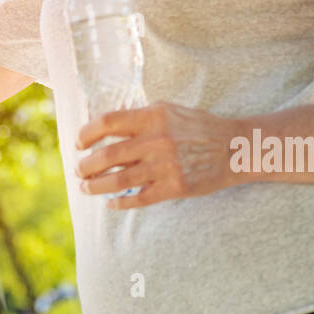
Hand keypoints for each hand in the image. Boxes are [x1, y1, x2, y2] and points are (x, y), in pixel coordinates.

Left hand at [75, 103, 240, 208]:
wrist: (234, 148)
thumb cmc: (197, 127)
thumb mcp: (168, 110)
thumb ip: (139, 117)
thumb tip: (104, 127)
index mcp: (152, 117)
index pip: (107, 122)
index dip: (87, 133)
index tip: (79, 143)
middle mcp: (156, 140)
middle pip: (106, 155)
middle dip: (86, 166)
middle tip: (79, 171)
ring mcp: (165, 165)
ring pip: (118, 181)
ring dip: (95, 186)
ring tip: (86, 187)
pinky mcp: (175, 187)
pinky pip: (138, 199)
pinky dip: (119, 203)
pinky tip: (110, 203)